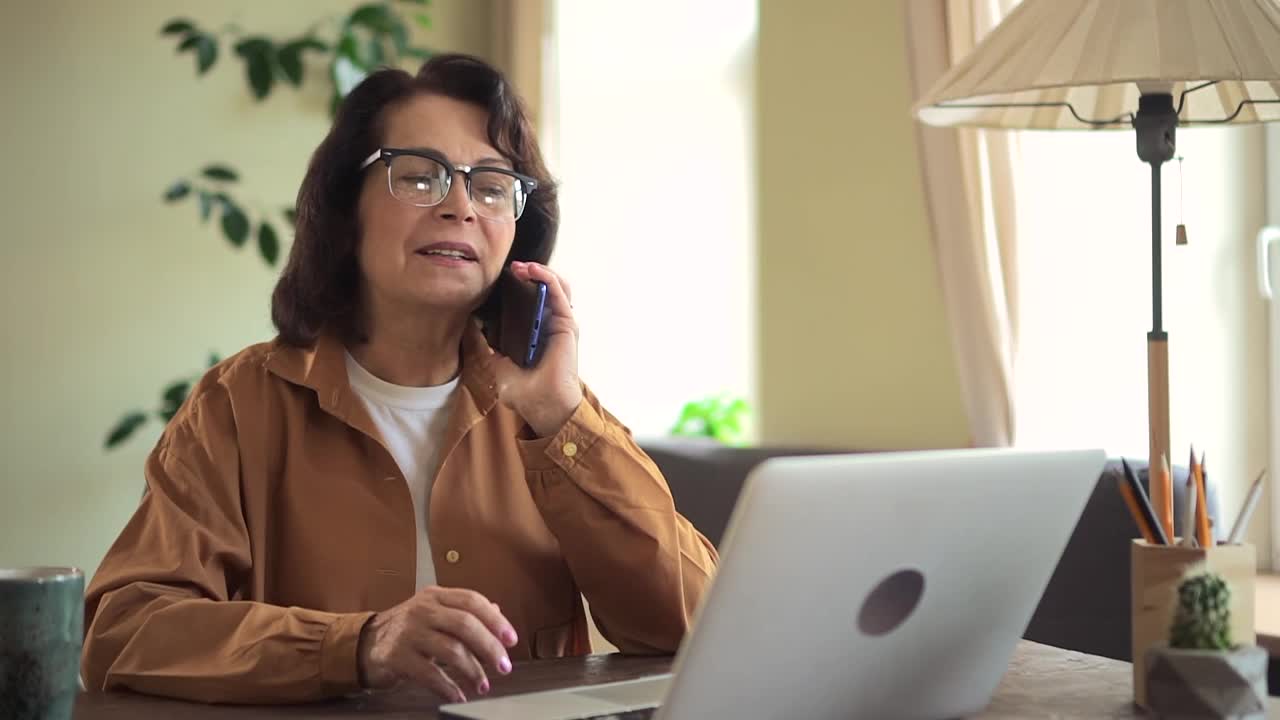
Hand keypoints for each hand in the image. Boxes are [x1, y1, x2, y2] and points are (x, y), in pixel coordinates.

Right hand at [356, 586, 517, 702]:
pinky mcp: (396, 656)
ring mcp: (408, 632)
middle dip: (489, 647)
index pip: (472, 601)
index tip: (511, 640)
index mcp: (435, 596)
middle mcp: (421, 609)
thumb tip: (497, 613)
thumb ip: (463, 612)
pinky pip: (430, 674)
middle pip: (465, 624)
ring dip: (473, 671)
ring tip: (483, 685)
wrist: (365, 645)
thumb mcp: (434, 613)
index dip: (495, 620)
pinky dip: (448, 688)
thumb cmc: (407, 630)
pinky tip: (459, 695)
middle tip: (503, 666)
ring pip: (450, 650)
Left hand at [492, 261, 582, 436]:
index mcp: (533, 332)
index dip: (517, 286)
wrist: (541, 405)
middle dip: (527, 274)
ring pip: (555, 286)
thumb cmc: (523, 391)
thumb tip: (469, 324)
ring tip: (522, 267)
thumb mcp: (495, 364)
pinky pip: (559, 293)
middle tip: (510, 269)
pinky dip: (547, 278)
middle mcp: (548, 325)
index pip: (529, 300)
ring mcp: (559, 323)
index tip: (499, 278)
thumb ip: (484, 344)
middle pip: (543, 289)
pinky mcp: (567, 324)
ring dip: (539, 271)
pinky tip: (533, 271)